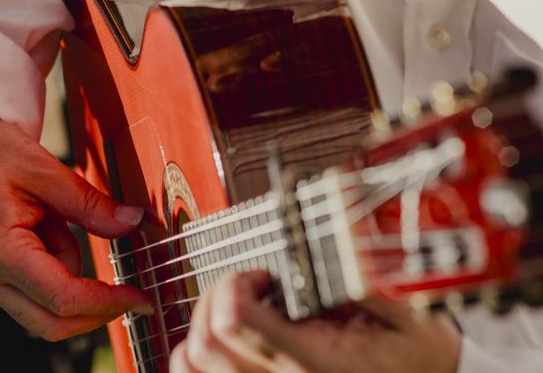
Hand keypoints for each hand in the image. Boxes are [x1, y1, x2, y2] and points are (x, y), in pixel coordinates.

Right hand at [0, 109, 152, 339]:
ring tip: (52, 215)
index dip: (109, 303)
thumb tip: (133, 223)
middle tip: (131, 290)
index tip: (142, 298)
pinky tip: (41, 223)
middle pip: (51, 322)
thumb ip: (89, 204)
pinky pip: (29, 282)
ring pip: (42, 302)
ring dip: (68, 270)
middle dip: (96, 311)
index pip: (63, 298)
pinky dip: (51, 261)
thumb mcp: (43, 170)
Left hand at [171, 271, 460, 372]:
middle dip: (216, 298)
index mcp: (313, 364)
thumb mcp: (399, 313)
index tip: (264, 276)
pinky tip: (237, 335)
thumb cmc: (415, 358)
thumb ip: (352, 280)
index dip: (236, 284)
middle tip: (252, 288)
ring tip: (242, 312)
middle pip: (201, 344)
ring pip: (190, 364)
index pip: (233, 321)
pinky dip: (207, 349)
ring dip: (205, 325)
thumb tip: (314, 245)